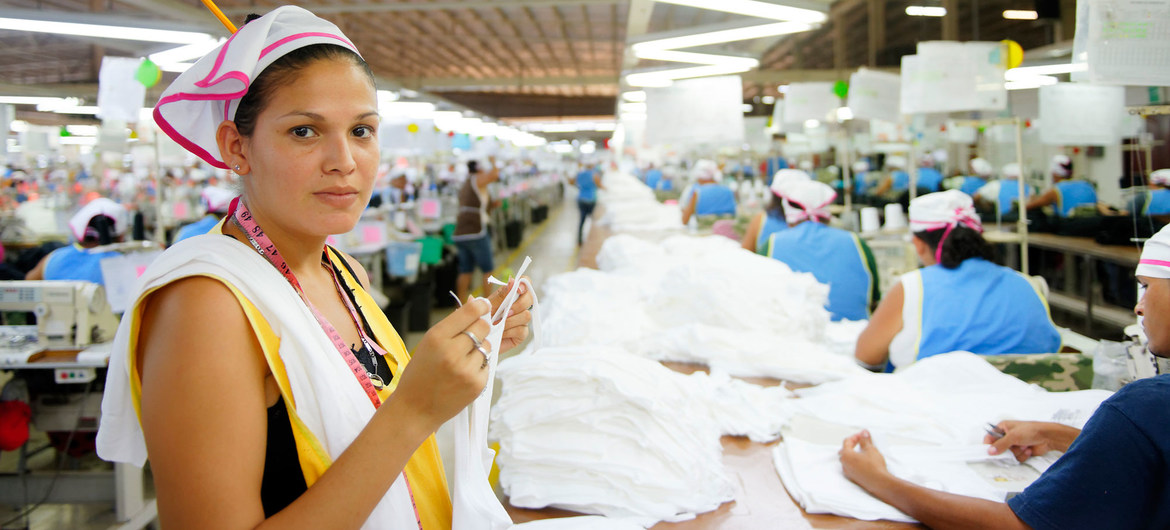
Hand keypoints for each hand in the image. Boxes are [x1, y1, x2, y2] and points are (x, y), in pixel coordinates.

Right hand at [390, 298, 491, 432]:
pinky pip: (487, 364)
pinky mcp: (477, 384)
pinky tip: (463, 374)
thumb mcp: (428, 344)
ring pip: (486, 345)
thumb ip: (452, 327)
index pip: (469, 313)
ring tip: (460, 361)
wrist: (415, 409)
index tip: (484, 305)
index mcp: (437, 338)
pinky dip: (479, 366)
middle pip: (483, 327)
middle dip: (479, 328)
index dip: (480, 306)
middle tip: (470, 337)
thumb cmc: (420, 374)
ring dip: (478, 349)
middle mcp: (452, 352)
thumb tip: (477, 304)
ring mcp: (466, 369)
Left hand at [485, 276, 533, 353]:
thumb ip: (499, 295)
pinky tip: (500, 333)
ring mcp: (521, 320)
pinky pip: (522, 330)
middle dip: (518, 305)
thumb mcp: (486, 307)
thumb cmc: (480, 321)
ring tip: (497, 325)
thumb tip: (511, 281)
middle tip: (505, 313)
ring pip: (526, 315)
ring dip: (510, 321)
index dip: (524, 284)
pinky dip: (509, 332)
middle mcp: (518, 306)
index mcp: (509, 295)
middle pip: (530, 298)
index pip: (524, 283)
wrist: (476, 340)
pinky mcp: (521, 334)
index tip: (518, 289)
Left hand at [839, 430, 890, 490]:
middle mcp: (844, 464)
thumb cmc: (874, 466)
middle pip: (845, 450)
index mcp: (845, 455)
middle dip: (853, 445)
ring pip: (848, 459)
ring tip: (864, 451)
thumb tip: (864, 433)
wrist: (880, 482)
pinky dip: (856, 462)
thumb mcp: (870, 449)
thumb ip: (865, 440)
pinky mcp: (854, 478)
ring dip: (854, 454)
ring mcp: (848, 472)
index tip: (863, 435)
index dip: (855, 436)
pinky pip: (852, 467)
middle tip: (862, 442)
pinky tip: (865, 461)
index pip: (847, 442)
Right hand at [984, 421, 1071, 461]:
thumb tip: (990, 451)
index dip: (989, 445)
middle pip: (999, 448)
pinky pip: (1016, 458)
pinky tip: (1028, 449)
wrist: (1048, 437)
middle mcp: (1008, 436)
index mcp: (1003, 427)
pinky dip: (1023, 455)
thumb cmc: (1032, 430)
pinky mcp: (1021, 451)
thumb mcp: (1013, 436)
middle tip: (1011, 449)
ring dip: (1017, 452)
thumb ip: (1000, 444)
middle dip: (1007, 450)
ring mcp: (1015, 444)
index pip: (990, 437)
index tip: (990, 452)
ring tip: (1024, 446)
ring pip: (1009, 454)